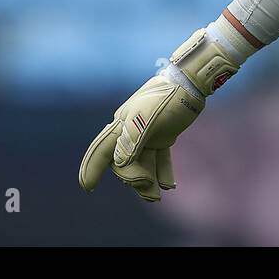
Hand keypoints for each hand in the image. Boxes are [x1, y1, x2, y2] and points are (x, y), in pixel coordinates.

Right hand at [79, 20, 249, 201]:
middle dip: (134, 179)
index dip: (91, 168)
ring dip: (149, 181)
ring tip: (159, 196)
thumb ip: (132, 138)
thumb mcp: (148, 116)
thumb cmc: (167, 96)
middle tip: (151, 189)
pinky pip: (159, 158)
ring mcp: (147, 135)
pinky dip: (163, 171)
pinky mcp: (163, 136)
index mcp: (122, 126)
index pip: (101, 150)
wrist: (190, 83)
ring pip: (143, 164)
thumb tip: (119, 162)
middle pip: (125, 163)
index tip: (87, 187)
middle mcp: (131, 132)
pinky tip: (169, 185)